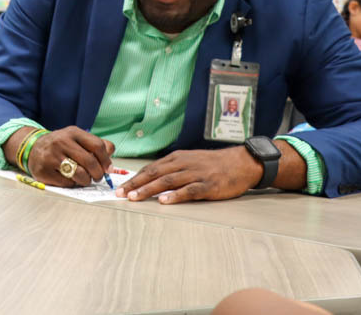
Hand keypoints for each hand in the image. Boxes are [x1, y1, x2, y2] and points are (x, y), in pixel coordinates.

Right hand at [26, 127, 114, 186]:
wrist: (33, 148)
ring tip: (84, 179)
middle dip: (98, 174)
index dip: (106, 160)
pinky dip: (72, 183)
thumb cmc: (61, 145)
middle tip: (98, 177)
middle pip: (90, 162)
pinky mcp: (44, 171)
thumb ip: (95, 144)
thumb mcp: (76, 138)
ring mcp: (51, 156)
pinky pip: (67, 183)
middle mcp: (61, 142)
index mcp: (73, 132)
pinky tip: (69, 178)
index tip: (108, 169)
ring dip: (86, 181)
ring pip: (80, 174)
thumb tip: (110, 153)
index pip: (97, 146)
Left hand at [114, 147, 261, 203]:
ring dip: (149, 190)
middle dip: (135, 184)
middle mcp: (183, 164)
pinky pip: (189, 190)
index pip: (150, 169)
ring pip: (167, 181)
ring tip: (135, 198)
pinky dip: (175, 195)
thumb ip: (172, 169)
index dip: (134, 178)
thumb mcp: (189, 161)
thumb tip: (150, 180)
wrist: (240, 162)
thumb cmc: (212, 164)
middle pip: (154, 174)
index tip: (121, 188)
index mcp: (176, 158)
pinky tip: (164, 201)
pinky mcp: (208, 185)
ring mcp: (195, 174)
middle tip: (121, 194)